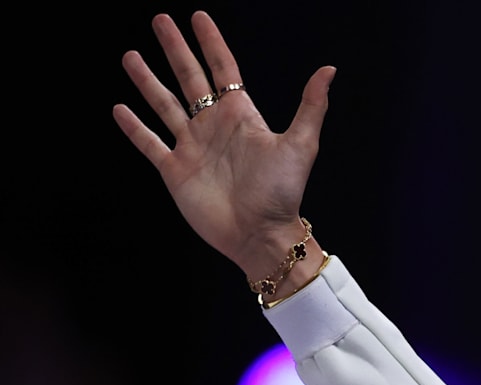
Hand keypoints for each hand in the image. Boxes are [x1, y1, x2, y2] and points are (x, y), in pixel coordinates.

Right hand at [113, 11, 334, 284]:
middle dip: (175, 49)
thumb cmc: (283, 193)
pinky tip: (120, 108)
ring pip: (164, 105)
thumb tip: (329, 69)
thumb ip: (312, 105)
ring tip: (131, 56)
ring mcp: (192, 147)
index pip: (223, 69)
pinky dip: (134, 127)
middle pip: (189, 78)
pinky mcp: (175, 170)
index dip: (211, 42)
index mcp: (241, 116)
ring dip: (147, 81)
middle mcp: (214, 127)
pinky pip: (149, 143)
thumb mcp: (301, 144)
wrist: (261, 235)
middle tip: (160, 20)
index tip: (198, 17)